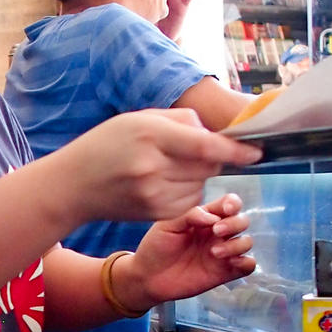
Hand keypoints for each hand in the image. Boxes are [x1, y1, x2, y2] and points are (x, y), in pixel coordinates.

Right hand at [50, 109, 261, 227]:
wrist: (74, 185)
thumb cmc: (107, 144)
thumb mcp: (138, 118)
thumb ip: (180, 121)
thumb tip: (213, 135)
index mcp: (149, 135)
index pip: (204, 144)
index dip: (234, 149)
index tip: (257, 152)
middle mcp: (152, 167)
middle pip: (207, 164)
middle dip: (210, 155)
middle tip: (183, 149)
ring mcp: (153, 194)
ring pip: (202, 183)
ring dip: (198, 174)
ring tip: (167, 166)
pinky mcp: (155, 213)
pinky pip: (190, 200)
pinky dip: (187, 190)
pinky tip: (164, 183)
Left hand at [116, 193, 256, 307]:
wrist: (148, 277)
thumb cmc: (156, 247)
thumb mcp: (167, 225)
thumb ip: (189, 215)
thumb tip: (212, 217)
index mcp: (205, 218)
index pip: (228, 204)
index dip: (232, 203)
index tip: (225, 209)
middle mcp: (217, 234)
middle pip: (242, 221)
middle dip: (234, 223)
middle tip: (216, 231)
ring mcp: (222, 253)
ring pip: (246, 242)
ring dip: (236, 245)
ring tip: (214, 253)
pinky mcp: (224, 273)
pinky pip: (248, 265)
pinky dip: (246, 263)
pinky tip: (230, 263)